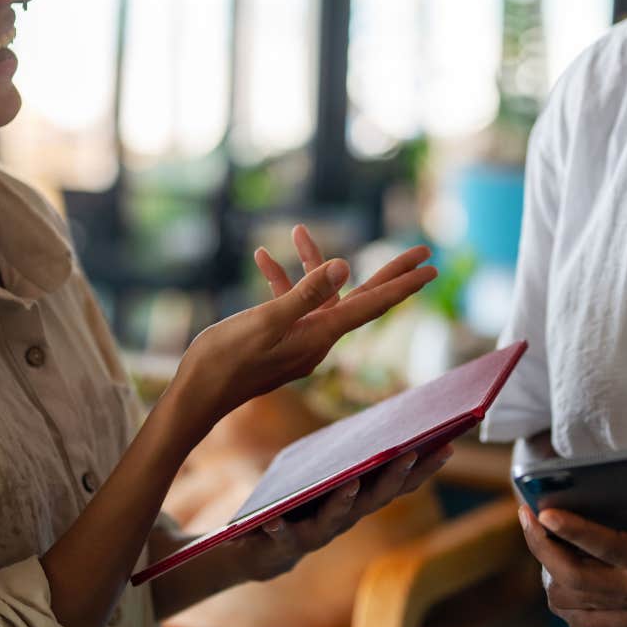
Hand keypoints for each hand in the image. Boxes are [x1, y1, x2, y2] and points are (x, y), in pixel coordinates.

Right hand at [169, 230, 435, 432]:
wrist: (196, 397)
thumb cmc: (226, 360)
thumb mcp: (266, 322)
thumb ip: (305, 295)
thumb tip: (345, 268)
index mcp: (320, 335)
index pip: (372, 304)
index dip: (402, 282)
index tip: (430, 265)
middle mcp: (317, 339)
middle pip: (363, 298)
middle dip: (388, 271)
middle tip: (422, 250)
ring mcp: (299, 341)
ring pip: (319, 295)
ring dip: (310, 262)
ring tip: (300, 230)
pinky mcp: (279, 340)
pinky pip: (290, 304)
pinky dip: (280, 281)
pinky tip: (262, 258)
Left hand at [228, 444, 454, 581]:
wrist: (264, 550)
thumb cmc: (299, 502)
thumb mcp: (323, 472)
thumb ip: (343, 454)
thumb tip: (370, 421)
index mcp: (358, 499)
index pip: (397, 483)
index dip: (423, 468)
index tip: (447, 445)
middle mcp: (346, 519)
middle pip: (376, 499)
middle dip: (393, 476)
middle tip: (410, 453)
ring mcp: (317, 534)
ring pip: (336, 518)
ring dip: (344, 501)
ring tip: (349, 483)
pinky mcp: (284, 544)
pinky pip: (283, 536)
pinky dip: (279, 527)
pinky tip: (273, 518)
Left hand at [517, 494, 626, 626]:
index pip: (612, 551)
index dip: (575, 531)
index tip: (544, 510)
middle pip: (577, 581)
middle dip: (544, 548)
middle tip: (528, 513)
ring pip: (575, 606)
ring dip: (550, 574)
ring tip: (539, 535)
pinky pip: (589, 622)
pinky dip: (569, 602)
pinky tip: (563, 574)